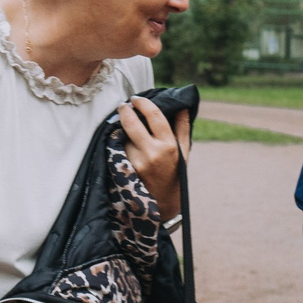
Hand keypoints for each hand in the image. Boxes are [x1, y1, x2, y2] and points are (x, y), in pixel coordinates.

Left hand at [119, 95, 190, 220]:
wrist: (162, 204)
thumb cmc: (175, 175)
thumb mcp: (183, 152)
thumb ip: (182, 128)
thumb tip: (183, 106)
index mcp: (169, 146)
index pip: (154, 115)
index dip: (143, 103)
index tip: (137, 98)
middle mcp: (152, 153)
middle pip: (132, 123)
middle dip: (125, 111)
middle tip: (123, 106)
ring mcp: (136, 162)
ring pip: (123, 137)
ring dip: (122, 130)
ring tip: (126, 129)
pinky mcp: (125, 170)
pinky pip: (118, 150)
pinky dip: (119, 144)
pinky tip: (123, 144)